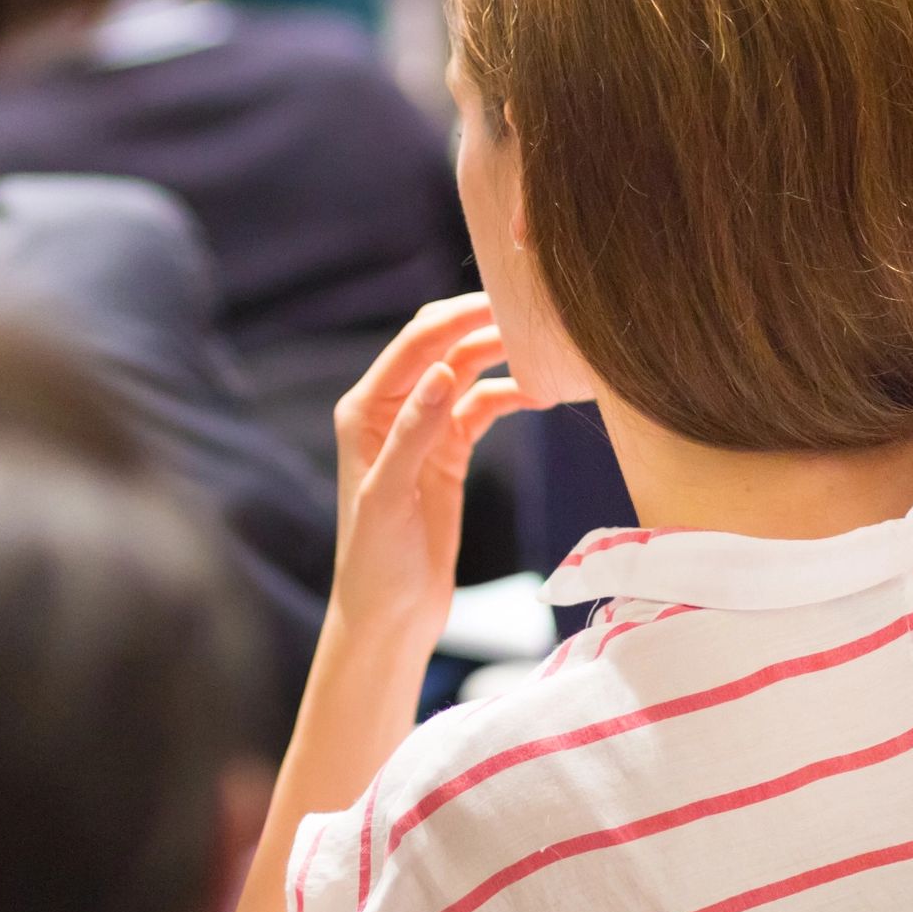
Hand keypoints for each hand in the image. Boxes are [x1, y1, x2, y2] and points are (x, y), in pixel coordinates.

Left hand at [330, 296, 542, 650]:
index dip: (455, 317)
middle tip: (535, 313)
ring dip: (502, 358)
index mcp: (365, 409)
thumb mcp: (389, 496)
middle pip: (442, 347)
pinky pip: (483, 407)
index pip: (414, 345)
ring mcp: (424, 429)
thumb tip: (441, 371)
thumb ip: (414, 432)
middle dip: (483, 325)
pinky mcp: (450, 452)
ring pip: (467, 373)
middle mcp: (392, 410)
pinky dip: (509, 395)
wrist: (390, 615)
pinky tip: (540, 394)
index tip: (502, 296)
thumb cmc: (375, 560)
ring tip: (547, 349)